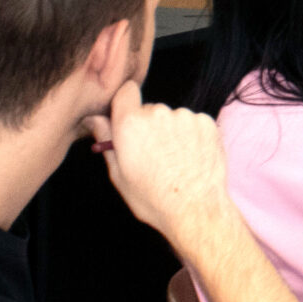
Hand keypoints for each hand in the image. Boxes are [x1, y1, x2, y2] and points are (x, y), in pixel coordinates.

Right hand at [88, 81, 232, 248]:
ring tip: (174, 160)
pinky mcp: (206, 122)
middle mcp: (158, 113)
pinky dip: (191, 135)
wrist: (196, 210)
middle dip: (148, 125)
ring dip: (171, 131)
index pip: (126, 92)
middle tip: (153, 154)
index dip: (126, 104)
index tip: (128, 118)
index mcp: (131, 124)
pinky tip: (190, 157)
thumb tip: (96, 119)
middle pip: (149, 109)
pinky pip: (193, 122)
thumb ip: (107, 141)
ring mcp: (185, 116)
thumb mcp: (119, 175)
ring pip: (172, 117)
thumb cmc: (153, 198)